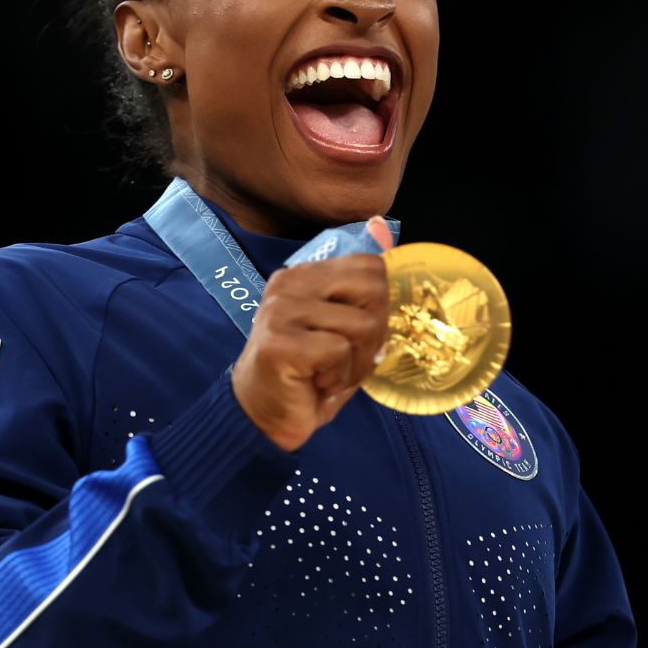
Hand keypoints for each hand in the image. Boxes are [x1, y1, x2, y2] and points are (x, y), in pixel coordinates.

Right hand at [231, 217, 395, 451]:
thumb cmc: (308, 373)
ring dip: (357, 363)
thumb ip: (364, 291)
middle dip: (375, 333)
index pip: (371, 266)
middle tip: (348, 358)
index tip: (358, 336)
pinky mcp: (280, 342)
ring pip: (362, 325)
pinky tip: (316, 383)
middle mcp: (289, 284)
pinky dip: (339, 377)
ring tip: (330, 374)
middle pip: (374, 290)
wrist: (264, 416)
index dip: (379, 306)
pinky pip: (340, 351)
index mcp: (305, 274)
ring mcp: (281, 311)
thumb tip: (383, 231)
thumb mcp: (342, 327)